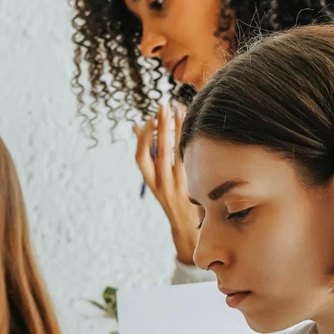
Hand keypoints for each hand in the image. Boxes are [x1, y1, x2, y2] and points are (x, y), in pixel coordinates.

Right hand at [134, 102, 196, 265]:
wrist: (188, 228)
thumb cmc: (170, 197)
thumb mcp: (155, 180)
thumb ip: (148, 155)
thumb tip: (138, 127)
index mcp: (151, 182)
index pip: (141, 158)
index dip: (143, 138)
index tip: (148, 121)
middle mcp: (163, 183)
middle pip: (160, 151)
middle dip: (162, 126)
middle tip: (164, 106)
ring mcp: (180, 184)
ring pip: (178, 153)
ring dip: (179, 130)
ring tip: (180, 109)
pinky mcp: (195, 184)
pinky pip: (192, 160)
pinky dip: (192, 142)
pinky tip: (194, 127)